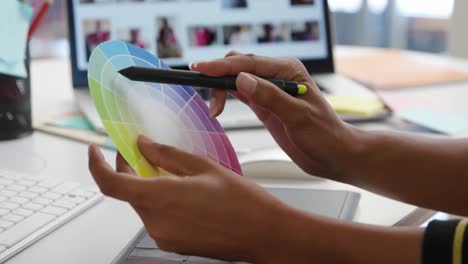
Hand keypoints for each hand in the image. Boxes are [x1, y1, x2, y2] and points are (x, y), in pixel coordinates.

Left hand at [88, 136, 297, 262]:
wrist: (264, 233)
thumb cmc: (242, 202)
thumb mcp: (204, 167)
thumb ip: (167, 155)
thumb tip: (144, 145)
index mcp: (161, 198)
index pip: (110, 184)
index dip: (95, 165)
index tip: (95, 150)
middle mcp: (157, 221)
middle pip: (127, 192)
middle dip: (130, 170)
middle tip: (143, 152)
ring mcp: (164, 236)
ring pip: (142, 204)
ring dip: (147, 185)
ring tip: (172, 172)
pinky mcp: (173, 244)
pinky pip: (156, 218)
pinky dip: (159, 201)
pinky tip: (181, 191)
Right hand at [191, 52, 357, 178]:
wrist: (332, 155)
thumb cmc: (324, 135)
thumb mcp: (298, 116)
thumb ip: (271, 97)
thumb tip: (242, 80)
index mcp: (288, 71)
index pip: (249, 63)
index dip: (223, 66)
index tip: (202, 69)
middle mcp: (277, 76)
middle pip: (240, 66)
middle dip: (218, 74)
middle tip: (199, 85)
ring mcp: (270, 90)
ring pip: (237, 79)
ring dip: (220, 87)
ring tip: (213, 106)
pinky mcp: (265, 105)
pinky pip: (240, 93)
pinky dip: (226, 97)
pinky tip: (218, 106)